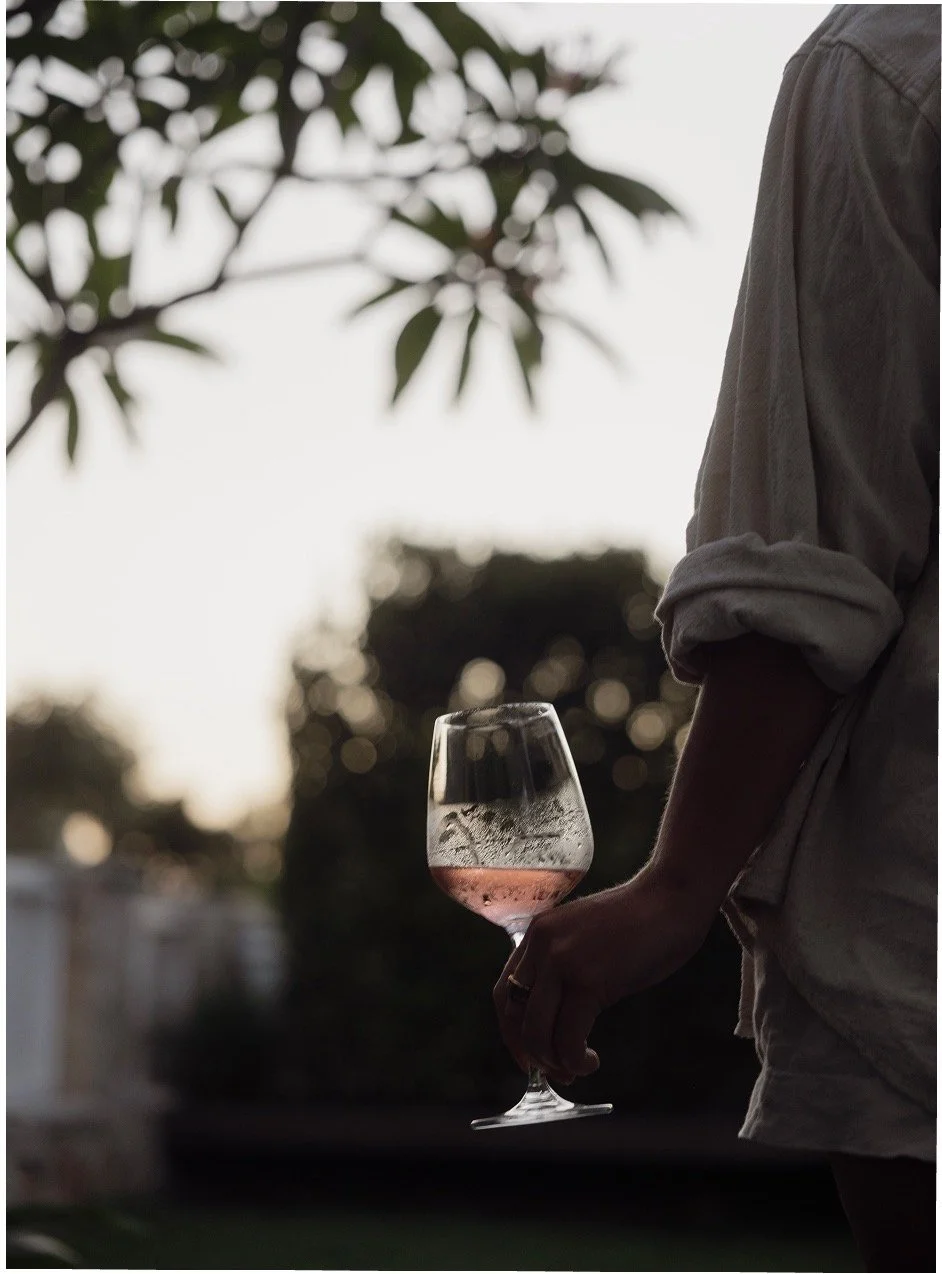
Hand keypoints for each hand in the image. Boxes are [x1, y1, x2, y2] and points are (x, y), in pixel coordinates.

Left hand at [493, 865, 716, 1084]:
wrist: (671, 899)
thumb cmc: (640, 922)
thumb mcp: (585, 937)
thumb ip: (563, 964)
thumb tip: (554, 1017)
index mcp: (538, 934)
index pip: (504, 992)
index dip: (511, 1032)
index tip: (528, 1057)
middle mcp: (542, 946)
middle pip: (514, 1016)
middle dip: (533, 1053)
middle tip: (557, 1072)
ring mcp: (563, 961)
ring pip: (536, 1032)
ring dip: (554, 1062)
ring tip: (578, 1068)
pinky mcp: (589, 980)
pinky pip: (568, 1038)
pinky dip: (575, 1060)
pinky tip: (592, 1061)